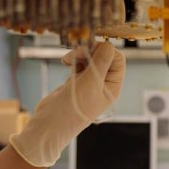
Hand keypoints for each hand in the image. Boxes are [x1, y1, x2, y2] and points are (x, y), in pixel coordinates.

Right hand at [9, 42, 125, 166]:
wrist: (50, 124)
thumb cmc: (73, 107)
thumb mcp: (90, 83)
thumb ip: (100, 62)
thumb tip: (109, 44)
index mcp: (113, 86)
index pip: (117, 59)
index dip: (105, 50)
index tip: (89, 48)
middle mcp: (103, 83)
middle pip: (103, 56)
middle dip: (90, 50)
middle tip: (75, 52)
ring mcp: (89, 82)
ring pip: (90, 58)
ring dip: (79, 54)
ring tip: (66, 59)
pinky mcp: (76, 81)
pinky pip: (79, 64)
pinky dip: (72, 60)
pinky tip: (64, 62)